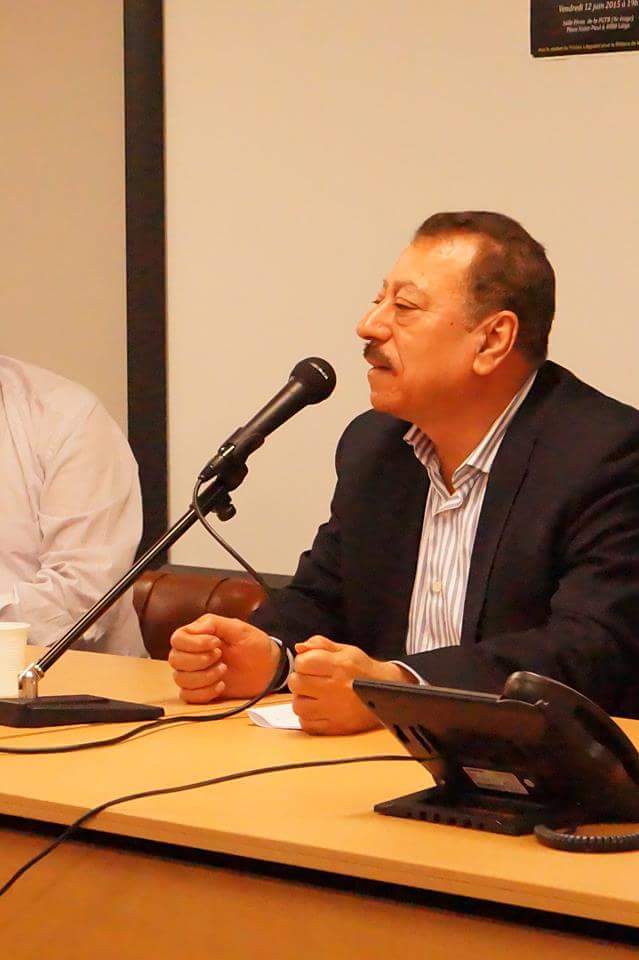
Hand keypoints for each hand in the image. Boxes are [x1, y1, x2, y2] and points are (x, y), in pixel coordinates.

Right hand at [169, 614, 279, 702]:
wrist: (268, 669)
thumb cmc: (254, 646)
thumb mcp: (239, 629)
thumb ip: (215, 624)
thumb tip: (195, 627)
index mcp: (198, 635)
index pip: (177, 639)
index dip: (194, 643)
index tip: (216, 643)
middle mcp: (191, 654)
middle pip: (175, 659)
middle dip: (199, 660)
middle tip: (220, 656)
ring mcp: (195, 674)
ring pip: (180, 679)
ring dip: (204, 677)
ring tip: (223, 671)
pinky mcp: (200, 691)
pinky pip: (188, 696)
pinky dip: (204, 693)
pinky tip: (221, 686)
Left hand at [289, 636, 416, 734]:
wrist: (387, 693)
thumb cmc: (363, 670)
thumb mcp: (346, 650)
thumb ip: (320, 644)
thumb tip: (299, 648)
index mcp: (339, 666)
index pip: (302, 663)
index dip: (302, 662)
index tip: (310, 664)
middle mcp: (336, 689)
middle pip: (296, 684)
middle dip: (300, 679)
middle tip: (310, 679)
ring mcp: (335, 710)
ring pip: (298, 705)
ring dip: (302, 699)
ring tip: (313, 694)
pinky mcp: (335, 727)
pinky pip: (306, 724)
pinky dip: (308, 716)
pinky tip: (318, 708)